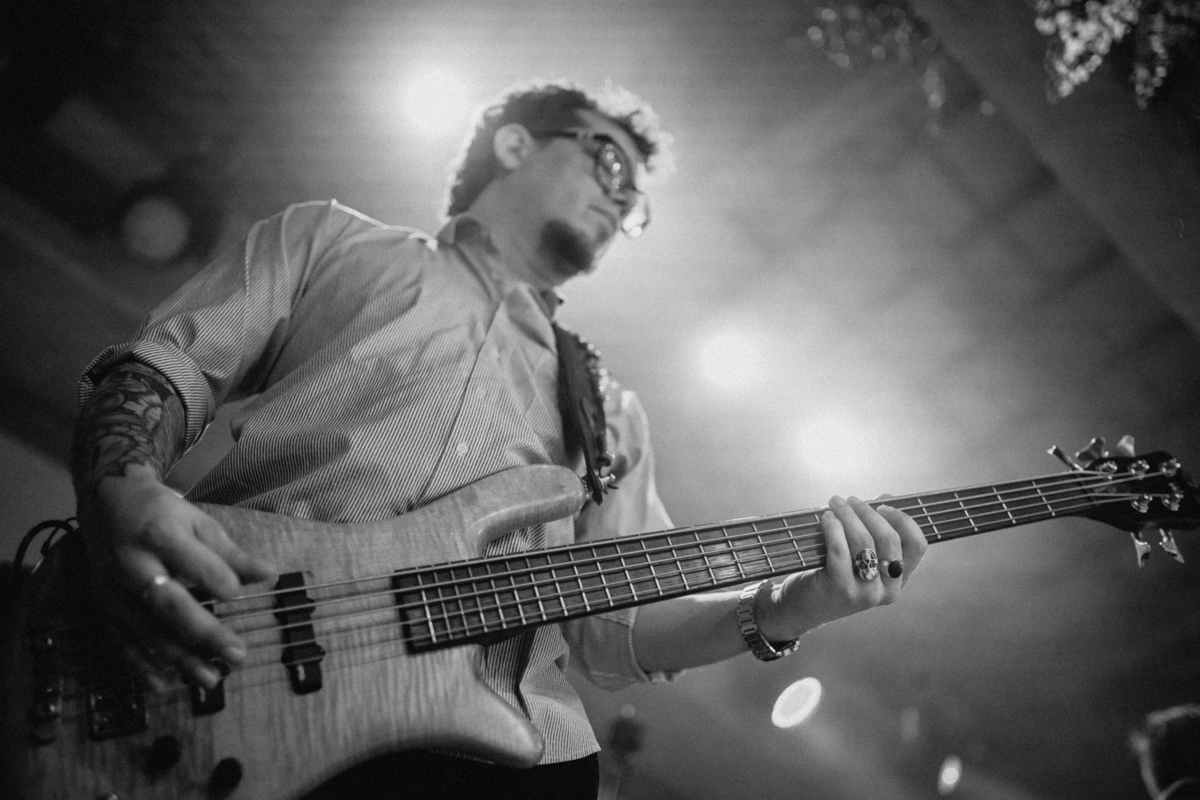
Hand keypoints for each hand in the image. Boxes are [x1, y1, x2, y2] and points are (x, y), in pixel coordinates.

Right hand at [79, 466, 275, 688]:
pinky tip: (164, 684)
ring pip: (146, 629)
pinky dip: (141, 664)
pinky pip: (121, 640)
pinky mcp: (101, 606)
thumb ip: (231, 553)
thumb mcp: (199, 522)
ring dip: (179, 659)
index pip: (190, 560)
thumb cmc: (162, 514)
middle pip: (169, 603)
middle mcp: (132, 564)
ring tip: (211, 679)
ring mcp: (112, 589)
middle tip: (237, 656)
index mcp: (159, 534)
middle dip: (204, 633)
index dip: (214, 578)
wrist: (107, 504)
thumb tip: (270, 575)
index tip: (236, 595)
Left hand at [756, 495, 926, 639]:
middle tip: (849, 499)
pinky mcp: (842, 589)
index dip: (903, 519)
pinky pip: (840, 549)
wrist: (799, 608)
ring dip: (848, 515)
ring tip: (835, 503)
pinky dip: (833, 528)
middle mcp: (888, 590)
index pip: (918, 545)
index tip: (882, 505)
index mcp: (898, 580)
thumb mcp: (857, 556)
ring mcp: (867, 593)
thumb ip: (874, 531)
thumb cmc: (829, 575)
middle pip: (890, 539)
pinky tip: (826, 518)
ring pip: (865, 541)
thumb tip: (887, 497)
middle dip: (868, 512)